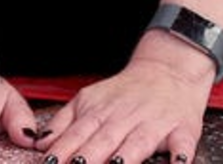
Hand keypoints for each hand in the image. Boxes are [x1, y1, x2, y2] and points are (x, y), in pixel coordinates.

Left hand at [36, 32, 212, 163]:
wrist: (168, 68)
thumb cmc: (126, 92)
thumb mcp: (89, 99)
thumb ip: (64, 122)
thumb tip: (40, 144)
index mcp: (100, 112)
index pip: (76, 135)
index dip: (61, 151)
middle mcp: (125, 118)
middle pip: (103, 141)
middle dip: (87, 159)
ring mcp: (154, 124)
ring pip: (137, 144)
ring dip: (125, 158)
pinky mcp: (183, 130)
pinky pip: (182, 145)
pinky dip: (180, 158)